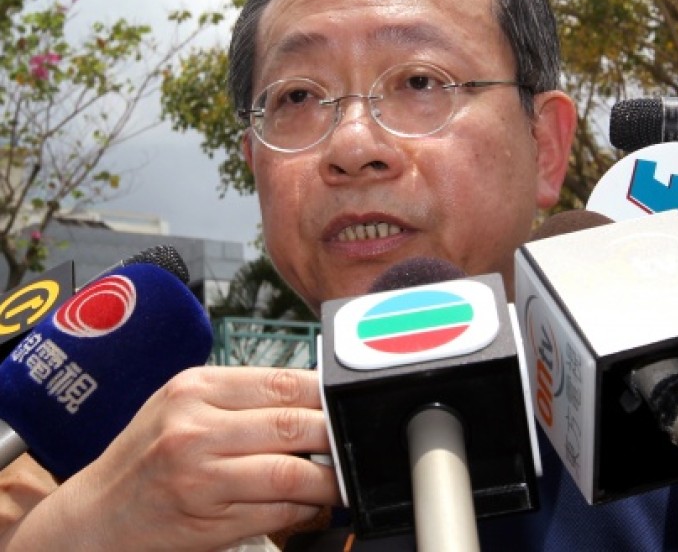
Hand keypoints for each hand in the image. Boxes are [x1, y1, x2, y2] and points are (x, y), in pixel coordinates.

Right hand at [0, 367, 339, 550]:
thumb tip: (317, 395)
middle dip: (338, 437)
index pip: (285, 382)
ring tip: (343, 479)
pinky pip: (277, 512)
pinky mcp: (208, 520)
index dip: (329, 394)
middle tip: (357, 442)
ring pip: (292, 473)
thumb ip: (244, 397)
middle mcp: (195, 428)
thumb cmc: (147, 454)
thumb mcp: (184, 407)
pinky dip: (305, 510)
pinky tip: (312, 505)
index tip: (351, 403)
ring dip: (330, 480)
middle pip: (295, 425)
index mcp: (196, 389)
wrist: (95, 516)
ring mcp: (200, 476)